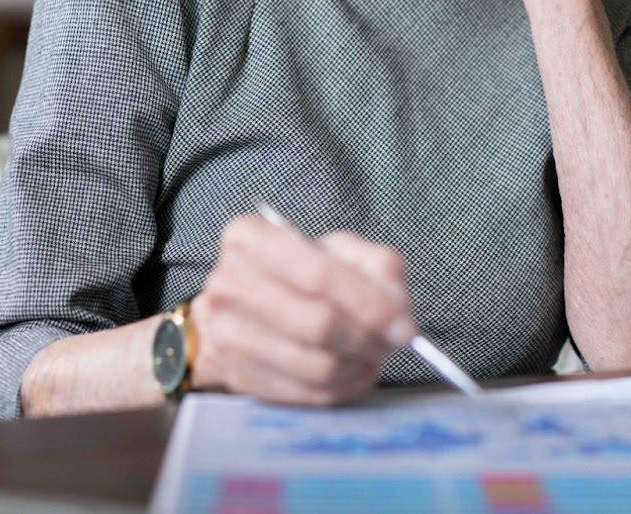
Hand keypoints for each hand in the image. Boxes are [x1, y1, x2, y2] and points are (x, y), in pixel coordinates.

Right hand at [189, 215, 418, 404]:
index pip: (319, 276)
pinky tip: (350, 371)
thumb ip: (378, 267)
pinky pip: (306, 394)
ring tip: (369, 354)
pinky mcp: (238, 376)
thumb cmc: (299, 274)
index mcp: (249, 238)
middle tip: (390, 343)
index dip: (369, 305)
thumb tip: (399, 318)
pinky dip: (341, 388)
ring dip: (357, 366)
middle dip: (367, 339)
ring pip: (316, 365)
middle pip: (317, 324)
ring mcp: (226, 333)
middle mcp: (228, 283)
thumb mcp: (340, 251)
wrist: (245, 307)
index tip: (404, 327)